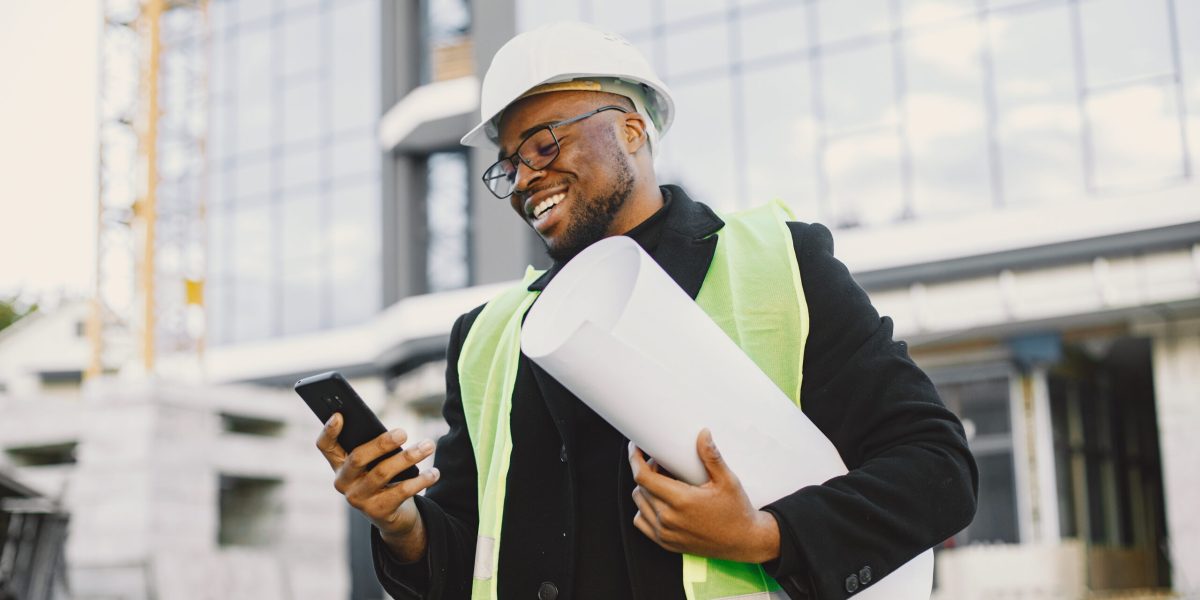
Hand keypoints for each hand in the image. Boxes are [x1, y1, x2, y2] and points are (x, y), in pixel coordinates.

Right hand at [315, 413, 440, 560]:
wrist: (393, 516)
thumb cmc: (384, 479)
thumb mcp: (375, 462)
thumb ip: (375, 447)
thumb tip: (395, 434)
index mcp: (339, 464)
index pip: (325, 446)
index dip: (328, 431)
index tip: (339, 414)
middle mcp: (344, 483)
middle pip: (358, 457)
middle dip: (382, 443)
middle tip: (404, 432)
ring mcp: (359, 499)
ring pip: (383, 473)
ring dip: (409, 457)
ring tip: (428, 445)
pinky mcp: (378, 511)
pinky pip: (401, 491)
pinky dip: (421, 479)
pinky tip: (434, 472)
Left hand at [629, 429, 780, 562]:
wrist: (744, 542)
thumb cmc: (736, 510)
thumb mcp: (727, 480)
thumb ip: (711, 457)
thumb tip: (703, 434)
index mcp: (681, 501)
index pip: (643, 477)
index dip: (635, 459)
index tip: (636, 448)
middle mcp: (669, 519)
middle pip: (641, 488)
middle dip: (647, 470)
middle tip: (662, 463)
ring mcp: (666, 533)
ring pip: (639, 504)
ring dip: (645, 489)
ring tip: (663, 481)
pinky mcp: (666, 543)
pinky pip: (641, 522)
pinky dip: (645, 509)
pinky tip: (660, 501)